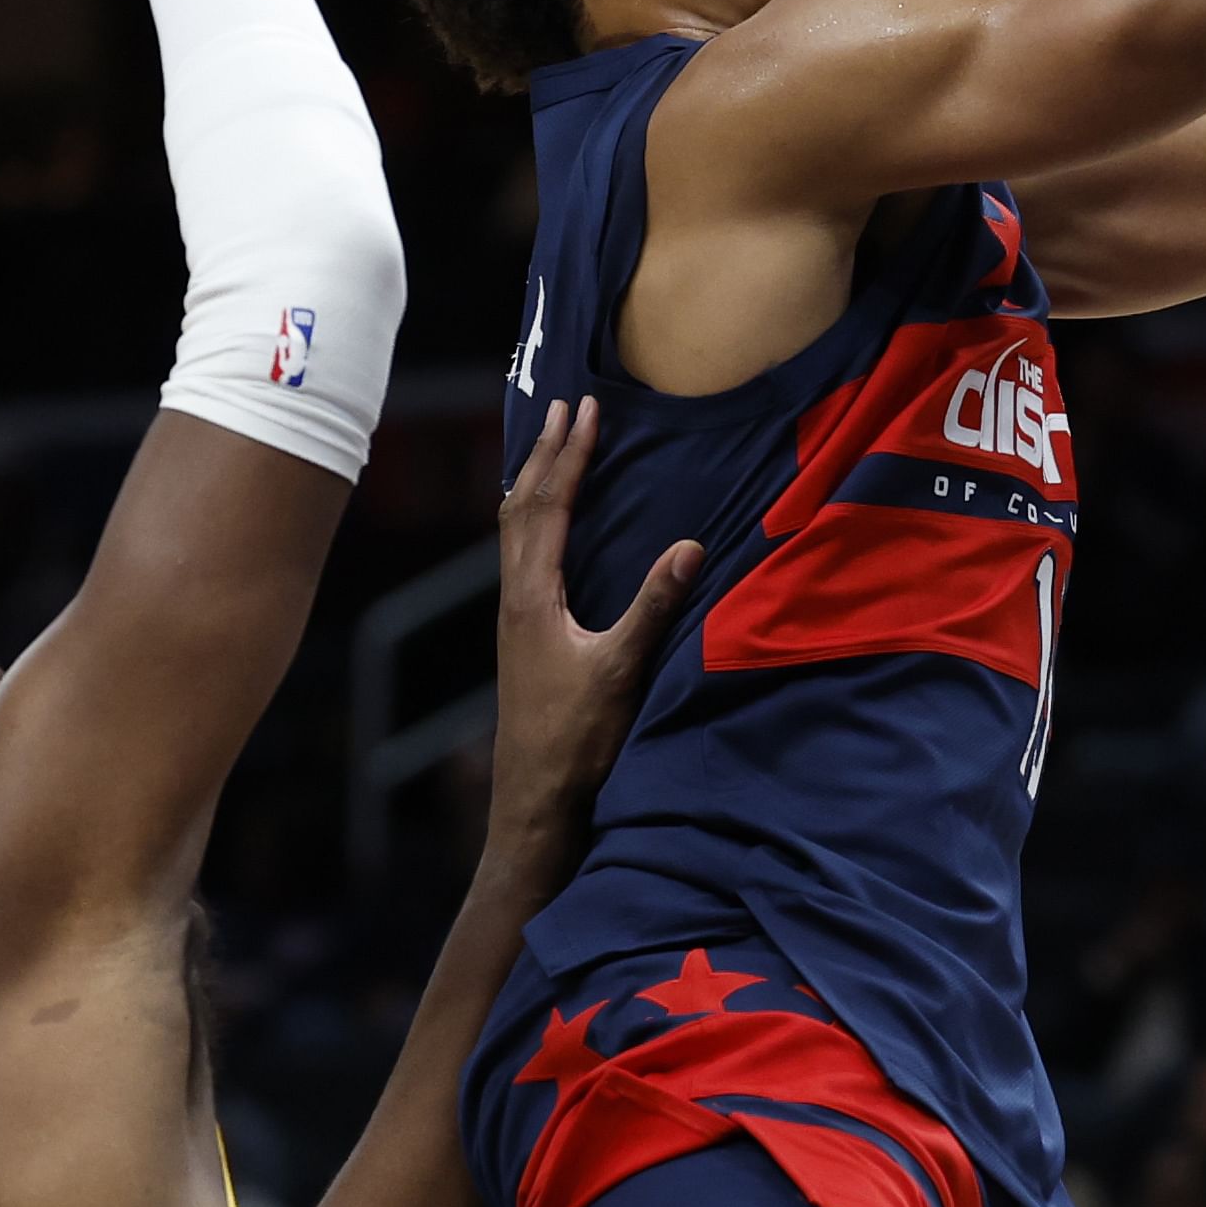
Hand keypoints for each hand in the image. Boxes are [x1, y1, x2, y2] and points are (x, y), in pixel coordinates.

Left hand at [484, 398, 705, 888]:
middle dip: (546, 454)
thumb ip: (654, 607)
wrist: (535, 799)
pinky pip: (523, 557)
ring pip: (516, 531)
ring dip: (536, 483)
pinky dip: (535, 521)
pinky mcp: (524, 636)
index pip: (550, 509)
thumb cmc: (576, 740)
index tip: (586, 410)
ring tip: (550, 448)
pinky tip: (548, 529)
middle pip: (523, 508)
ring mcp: (516, 618)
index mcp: (534, 598)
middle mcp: (516, 599)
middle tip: (564, 407)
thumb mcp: (622, 671)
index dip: (569, 457)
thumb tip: (689, 546)